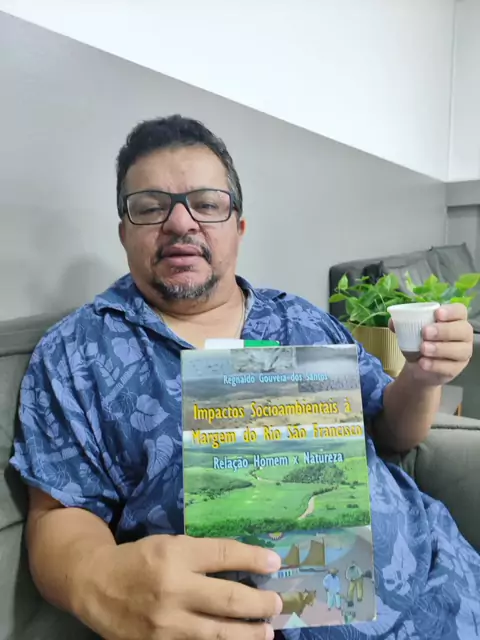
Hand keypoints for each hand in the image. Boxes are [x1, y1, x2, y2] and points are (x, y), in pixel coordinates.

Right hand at [77, 534, 281, 639]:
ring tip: (267, 631)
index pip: (225, 555)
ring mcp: (167, 623)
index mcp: (176, 554)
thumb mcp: (170, 544)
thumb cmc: (140, 559)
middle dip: (260, 603)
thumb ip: (203, 555)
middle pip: (230, 599)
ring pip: (219, 633)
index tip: (275, 563)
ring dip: (249, 634)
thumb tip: (245, 566)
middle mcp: (174, 588)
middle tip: (277, 604)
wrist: (95, 585)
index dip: (254, 558)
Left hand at [390, 303, 472, 385]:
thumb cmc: (420, 340)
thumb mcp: (411, 330)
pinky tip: (423, 363)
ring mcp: (463, 352)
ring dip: (440, 349)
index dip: (451, 311)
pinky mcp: (457, 368)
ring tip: (423, 349)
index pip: (460, 311)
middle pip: (463, 330)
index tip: (437, 314)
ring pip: (459, 350)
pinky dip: (436, 365)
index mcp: (455, 319)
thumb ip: (402, 324)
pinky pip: (450, 367)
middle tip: (425, 332)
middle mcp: (463, 334)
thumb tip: (393, 322)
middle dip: (444, 330)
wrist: (420, 365)